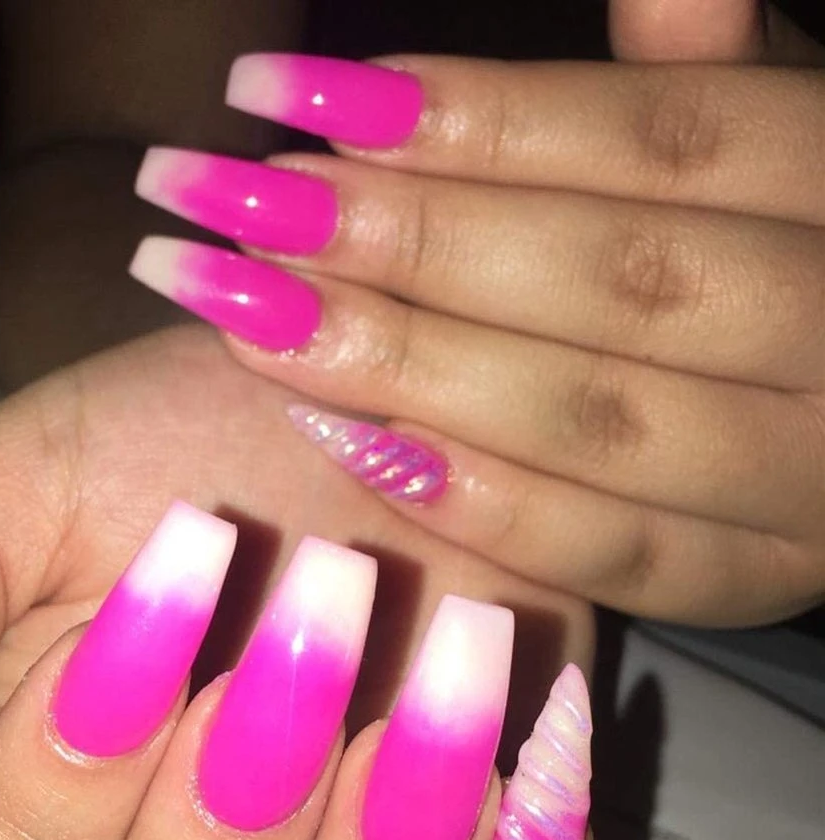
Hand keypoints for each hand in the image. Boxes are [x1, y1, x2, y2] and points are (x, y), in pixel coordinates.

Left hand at [128, 3, 824, 625]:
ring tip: (247, 317)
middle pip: (612, 280)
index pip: (659, 139)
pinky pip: (609, 556)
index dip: (472, 119)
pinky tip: (341, 440)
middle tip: (245, 211)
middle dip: (409, 241)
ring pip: (595, 420)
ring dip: (404, 368)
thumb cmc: (783, 258)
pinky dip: (477, 504)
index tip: (284, 91)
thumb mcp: (773, 151)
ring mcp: (805, 478)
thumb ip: (705, 86)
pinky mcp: (753, 580)